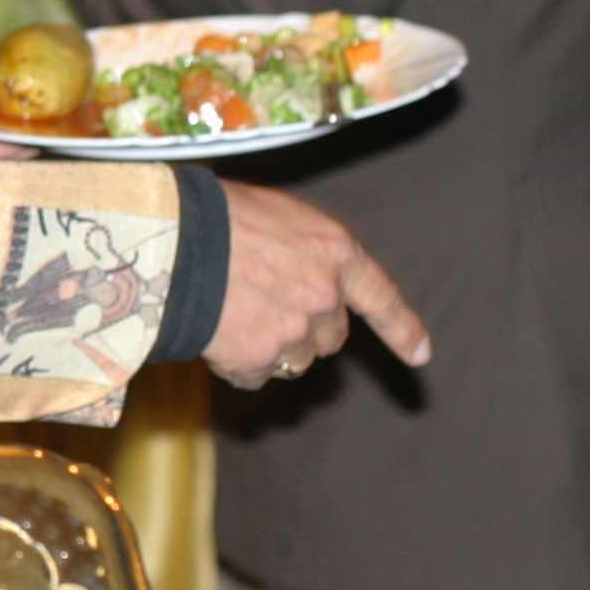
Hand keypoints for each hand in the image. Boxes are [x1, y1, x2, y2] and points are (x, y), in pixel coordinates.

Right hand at [204, 181, 430, 389]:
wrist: (168, 238)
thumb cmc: (215, 214)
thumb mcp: (276, 216)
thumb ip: (303, 252)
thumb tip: (298, 281)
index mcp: (336, 252)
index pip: (382, 298)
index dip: (402, 330)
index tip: (421, 356)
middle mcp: (325, 296)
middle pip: (331, 335)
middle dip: (306, 328)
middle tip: (260, 302)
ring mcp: (294, 331)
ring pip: (294, 359)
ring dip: (270, 346)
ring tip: (229, 312)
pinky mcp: (258, 359)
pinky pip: (254, 375)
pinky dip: (236, 363)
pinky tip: (213, 334)